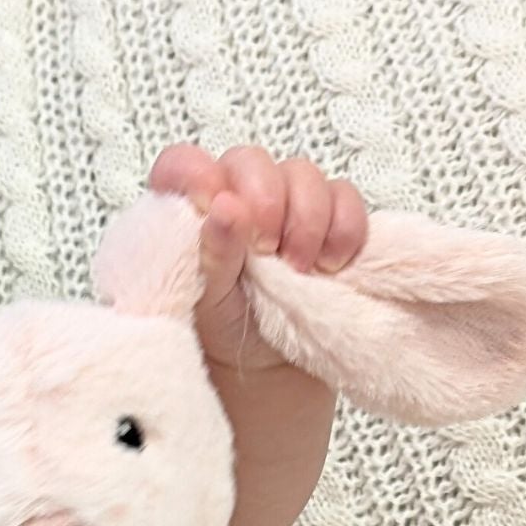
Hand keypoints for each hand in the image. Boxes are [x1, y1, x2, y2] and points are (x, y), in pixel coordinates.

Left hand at [147, 145, 369, 375]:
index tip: (212, 203)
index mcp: (192, 210)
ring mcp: (285, 201)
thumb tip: (223, 206)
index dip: (195, 172)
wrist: (265, 363)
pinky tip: (331, 265)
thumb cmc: (223, 327)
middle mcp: (237, 195)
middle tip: (266, 250)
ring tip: (298, 269)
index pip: (181, 165)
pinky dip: (343, 229)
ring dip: (306, 221)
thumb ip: (212, 253)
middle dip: (265, 201)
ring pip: (303, 174)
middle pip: (251, 161)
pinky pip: (345, 197)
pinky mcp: (328, 216)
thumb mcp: (208, 299)